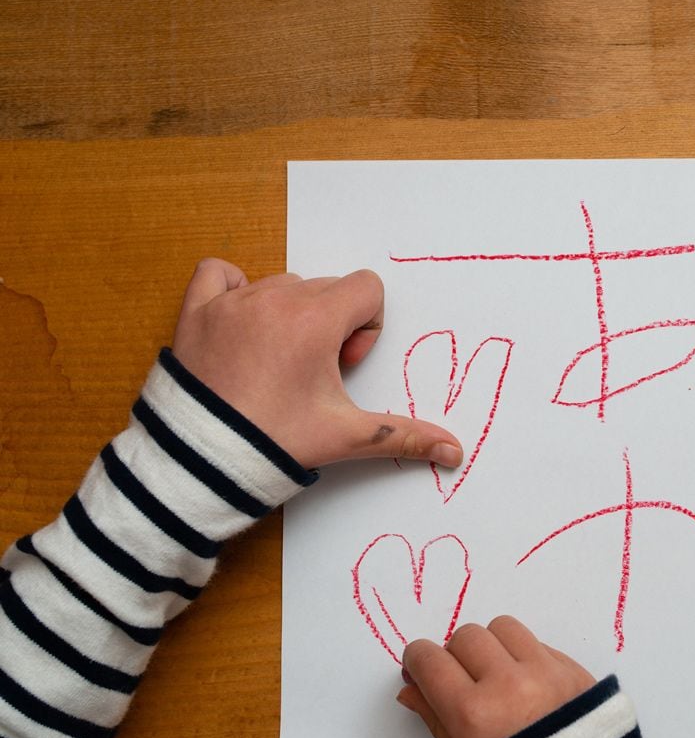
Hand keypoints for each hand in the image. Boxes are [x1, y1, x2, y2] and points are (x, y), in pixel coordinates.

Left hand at [170, 258, 463, 469]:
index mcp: (315, 319)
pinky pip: (220, 274)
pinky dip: (234, 290)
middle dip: (331, 327)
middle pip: (327, 289)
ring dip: (289, 315)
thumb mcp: (346, 436)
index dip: (365, 329)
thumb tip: (454, 451)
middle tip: (314, 375)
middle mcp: (274, 298)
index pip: (366, 289)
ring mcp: (231, 302)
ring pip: (281, 286)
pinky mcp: (197, 312)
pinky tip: (243, 326)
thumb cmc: (274, 442)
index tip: (343, 366)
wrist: (199, 462)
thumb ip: (405, 436)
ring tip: (277, 364)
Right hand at [398, 616, 597, 737]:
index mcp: (473, 713)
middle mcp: (508, 683)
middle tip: (464, 679)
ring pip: (503, 627)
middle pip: (466, 636)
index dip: (419, 660)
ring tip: (499, 675)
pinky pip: (537, 642)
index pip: (429, 660)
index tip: (422, 668)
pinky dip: (524, 656)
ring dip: (493, 646)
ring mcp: (545, 672)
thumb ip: (435, 718)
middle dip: (457, 654)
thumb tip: (409, 687)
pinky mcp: (573, 668)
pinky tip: (528, 685)